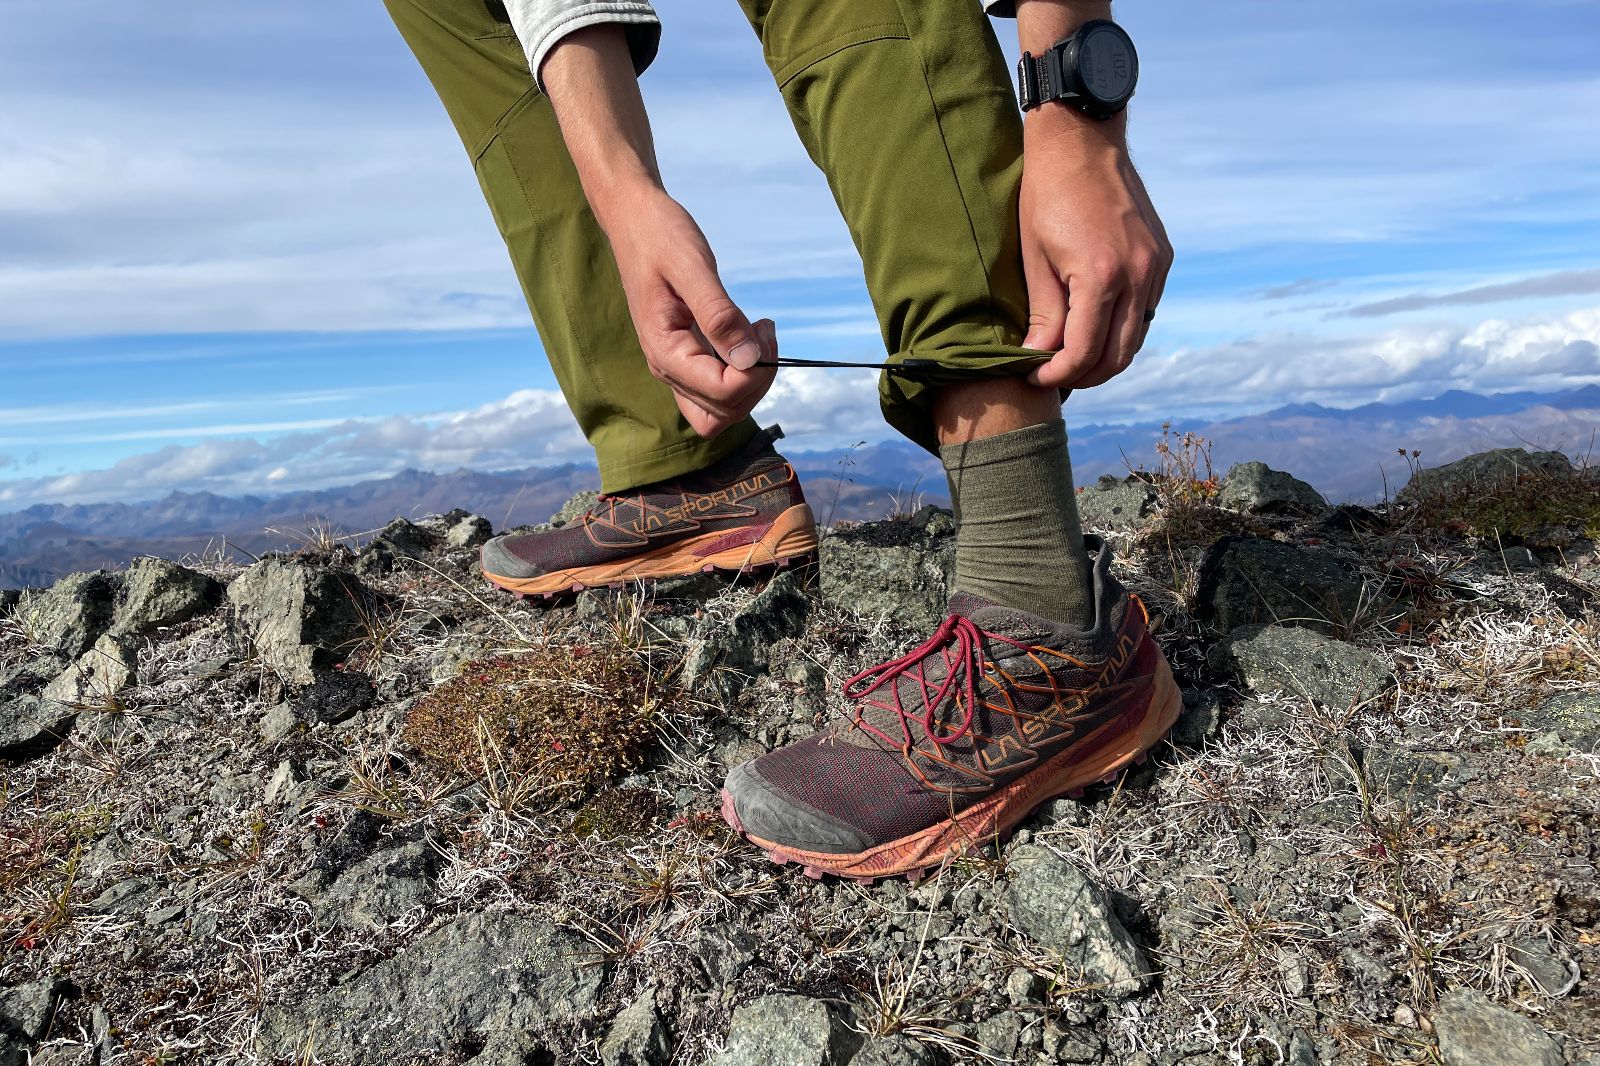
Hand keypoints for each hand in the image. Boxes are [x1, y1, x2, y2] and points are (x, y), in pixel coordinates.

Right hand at [608, 190, 776, 436]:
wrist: (633, 220)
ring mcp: (676, 365)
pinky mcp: (687, 356)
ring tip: (759, 332)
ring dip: (751, 381)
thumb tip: (749, 359)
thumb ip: (719, 315)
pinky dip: (742, 372)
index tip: (761, 327)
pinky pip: (718, 388)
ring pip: (722, 407)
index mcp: (665, 351)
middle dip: (756, 381)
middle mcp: (668, 368)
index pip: (722, 393)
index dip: (754, 372)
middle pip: (723, 412)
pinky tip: (748, 334)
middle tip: (763, 331)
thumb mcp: (691, 267)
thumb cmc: (659, 236)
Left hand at [1018, 115, 1172, 389]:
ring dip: (1106, 357)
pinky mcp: (1162, 258)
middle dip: (1085, 375)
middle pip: (1118, 355)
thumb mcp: (1035, 258)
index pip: (1084, 353)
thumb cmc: (1047, 196)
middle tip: (1055, 378)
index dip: (1058, 375)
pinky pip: (1146, 310)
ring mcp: (1155, 266)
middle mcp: (1138, 275)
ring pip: (1137, 337)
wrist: (1082, 141)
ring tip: (1072, 358)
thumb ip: (1043, 314)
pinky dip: (1122, 329)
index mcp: (1101, 277)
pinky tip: (1095, 326)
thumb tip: (1039, 358)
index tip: (1035, 377)